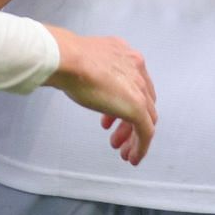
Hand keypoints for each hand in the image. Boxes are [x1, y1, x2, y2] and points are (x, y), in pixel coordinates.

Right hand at [44, 27, 156, 162]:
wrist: (67, 60)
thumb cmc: (68, 60)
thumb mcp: (87, 63)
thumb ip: (94, 71)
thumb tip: (86, 80)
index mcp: (127, 56)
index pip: (136, 85)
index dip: (124, 104)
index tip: (110, 120)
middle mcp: (137, 68)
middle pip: (143, 102)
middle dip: (129, 123)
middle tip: (115, 138)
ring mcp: (139, 87)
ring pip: (146, 119)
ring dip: (133, 137)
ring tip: (120, 150)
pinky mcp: (137, 106)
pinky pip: (146, 132)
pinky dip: (141, 147)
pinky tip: (132, 158)